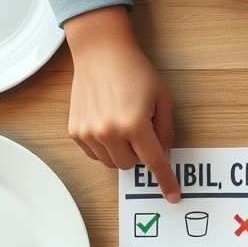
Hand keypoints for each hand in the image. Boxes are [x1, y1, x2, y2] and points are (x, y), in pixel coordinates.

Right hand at [63, 6, 179, 202]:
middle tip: (139, 128)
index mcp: (134, 124)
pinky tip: (107, 122)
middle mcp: (109, 131)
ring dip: (121, 150)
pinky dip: (105, 146)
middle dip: (139, 152)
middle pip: (131, 165)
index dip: (165, 180)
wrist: (100, 51)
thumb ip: (165, 130)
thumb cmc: (134, 70)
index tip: (172, 195)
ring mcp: (89, 132)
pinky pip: (95, 154)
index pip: (154, 162)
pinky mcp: (75, 131)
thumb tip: (163, 155)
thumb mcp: (162, 98)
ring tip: (122, 123)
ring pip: (112, 162)